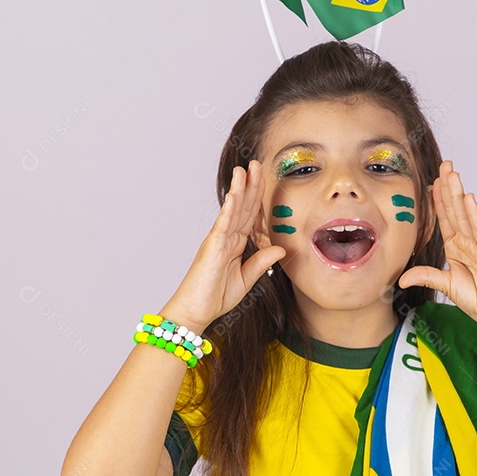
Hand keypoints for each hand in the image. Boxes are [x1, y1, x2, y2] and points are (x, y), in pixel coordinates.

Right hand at [164, 159, 285, 328]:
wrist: (195, 312)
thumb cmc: (214, 296)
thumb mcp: (246, 279)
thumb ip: (261, 262)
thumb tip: (280, 248)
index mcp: (234, 243)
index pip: (248, 215)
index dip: (257, 197)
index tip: (263, 179)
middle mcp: (226, 237)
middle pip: (241, 206)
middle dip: (249, 185)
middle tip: (255, 163)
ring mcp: (218, 241)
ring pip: (231, 211)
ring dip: (238, 189)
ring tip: (242, 170)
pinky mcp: (212, 248)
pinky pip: (221, 226)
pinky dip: (227, 211)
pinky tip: (232, 196)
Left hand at [398, 160, 476, 326]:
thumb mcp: (445, 284)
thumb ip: (426, 276)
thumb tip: (402, 279)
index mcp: (456, 247)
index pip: (444, 218)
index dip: (437, 200)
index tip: (431, 182)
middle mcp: (467, 241)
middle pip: (454, 209)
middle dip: (448, 187)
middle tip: (443, 165)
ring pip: (465, 213)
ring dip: (458, 193)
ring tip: (452, 173)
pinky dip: (474, 213)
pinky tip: (468, 198)